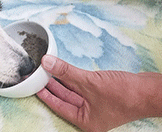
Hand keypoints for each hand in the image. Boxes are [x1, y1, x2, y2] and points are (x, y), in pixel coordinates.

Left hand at [37, 55, 161, 131]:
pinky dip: (74, 78)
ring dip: (63, 80)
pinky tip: (66, 70)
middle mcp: (90, 116)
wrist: (151, 91)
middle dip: (52, 85)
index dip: (45, 94)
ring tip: (49, 70)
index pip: (59, 106)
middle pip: (65, 98)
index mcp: (85, 121)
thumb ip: (66, 72)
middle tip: (39, 75)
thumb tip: (47, 63)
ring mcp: (96, 106)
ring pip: (74, 91)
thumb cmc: (125, 95)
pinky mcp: (102, 95)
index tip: (35, 85)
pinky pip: (83, 86)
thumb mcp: (90, 82)